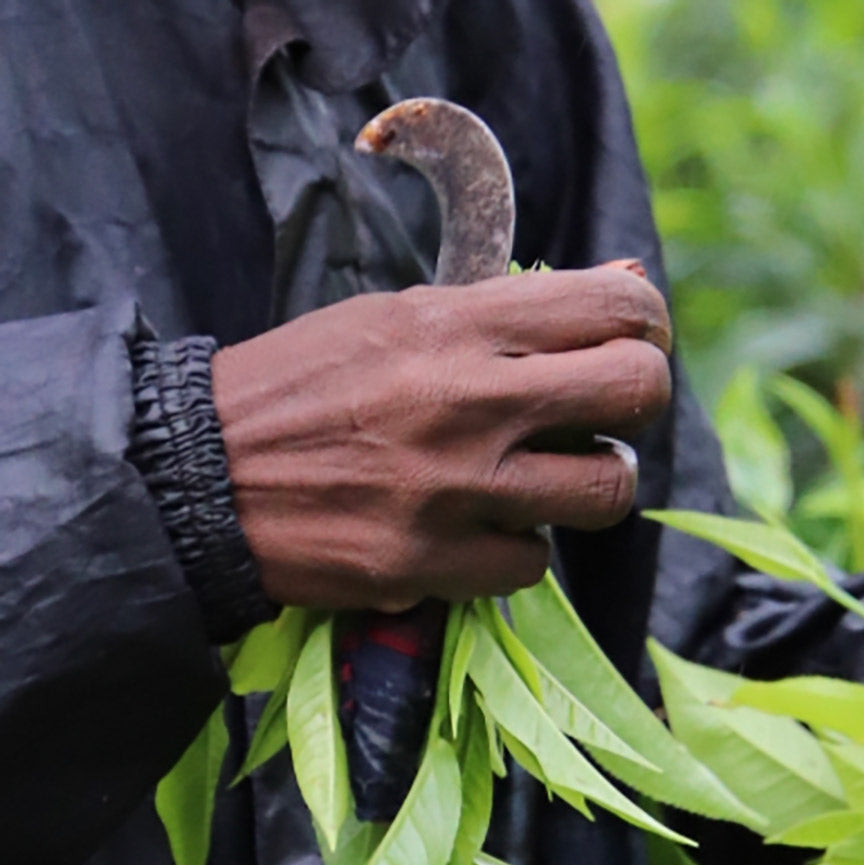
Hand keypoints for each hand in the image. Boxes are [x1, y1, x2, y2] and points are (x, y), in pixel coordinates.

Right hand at [211, 265, 670, 610]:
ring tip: (544, 478)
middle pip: (638, 391)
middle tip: (601, 415)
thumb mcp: (398, 317)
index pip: (618, 308)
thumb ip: (513, 309)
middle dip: (638, 403)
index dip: (646, 328)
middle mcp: (468, 400)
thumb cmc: (302, 384)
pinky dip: (517, 548)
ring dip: (588, 484)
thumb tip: (624, 284)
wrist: (201, 477)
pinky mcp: (432, 565)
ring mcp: (454, 490)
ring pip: (606, 492)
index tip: (629, 347)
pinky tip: (478, 529)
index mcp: (457, 324)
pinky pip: (532, 563)